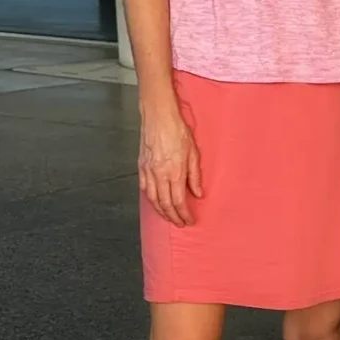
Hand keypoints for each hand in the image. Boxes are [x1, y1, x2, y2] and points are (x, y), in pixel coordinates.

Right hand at [138, 103, 202, 225]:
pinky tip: (156, 203)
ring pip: (153, 199)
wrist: (158, 116)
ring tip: (169, 217)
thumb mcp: (193, 153)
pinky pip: (145, 188)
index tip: (189, 220)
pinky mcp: (141, 166)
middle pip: (165, 204)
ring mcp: (148, 171)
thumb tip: (198, 194)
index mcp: (174, 172)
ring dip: (161, 211)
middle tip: (180, 223)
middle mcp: (159, 174)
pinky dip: (150, 199)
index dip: (183, 214)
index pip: (178, 201)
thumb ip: (195, 176)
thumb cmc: (177, 131)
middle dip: (173, 217)